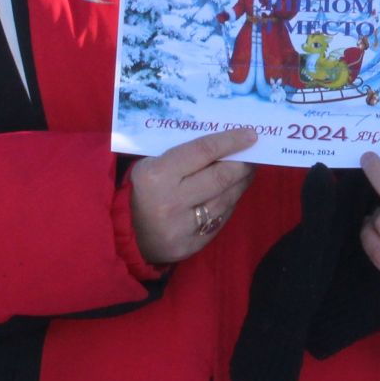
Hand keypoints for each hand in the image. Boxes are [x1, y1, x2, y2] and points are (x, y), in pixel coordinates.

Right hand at [130, 127, 256, 263]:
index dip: (230, 141)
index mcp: (156, 175)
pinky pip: (220, 219)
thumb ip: (184, 154)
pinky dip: (230, 202)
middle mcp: (170, 202)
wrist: (126, 232)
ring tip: (247, 170)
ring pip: (225, 199)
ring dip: (241, 183)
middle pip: (220, 177)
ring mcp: (182, 227)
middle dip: (242, 164)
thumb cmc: (143, 189)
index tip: (251, 135)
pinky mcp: (191, 245)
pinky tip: (233, 191)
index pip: (203, 151)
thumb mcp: (151, 163)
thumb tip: (225, 143)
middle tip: (254, 154)